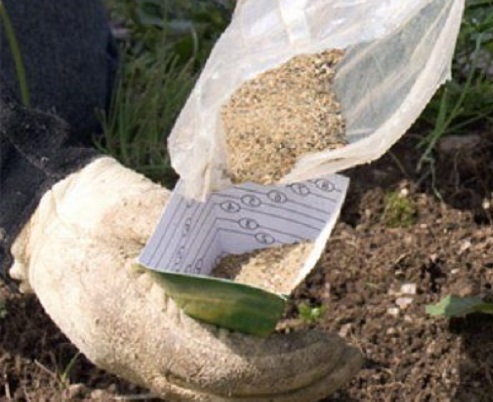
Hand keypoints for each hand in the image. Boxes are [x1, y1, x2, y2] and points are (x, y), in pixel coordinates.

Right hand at [10, 157, 360, 400]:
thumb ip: (202, 239)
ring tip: (333, 366)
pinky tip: (287, 358)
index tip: (330, 345)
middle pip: (230, 397)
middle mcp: (139, 359)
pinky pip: (209, 384)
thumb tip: (267, 263)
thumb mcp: (143, 209)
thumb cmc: (90, 208)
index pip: (225, 369)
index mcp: (136, 325)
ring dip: (283, 388)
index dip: (285, 365)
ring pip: (221, 399)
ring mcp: (140, 364)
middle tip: (352, 359)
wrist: (40, 222)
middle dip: (299, 384)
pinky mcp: (149, 356)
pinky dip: (256, 378)